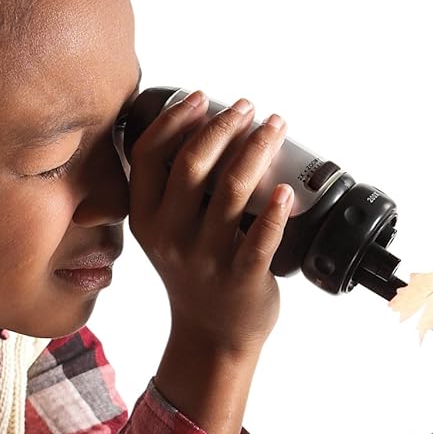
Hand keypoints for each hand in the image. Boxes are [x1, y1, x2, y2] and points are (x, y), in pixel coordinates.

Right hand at [126, 92, 289, 355]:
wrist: (212, 335)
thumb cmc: (193, 274)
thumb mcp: (162, 234)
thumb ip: (166, 190)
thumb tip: (195, 128)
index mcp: (146, 220)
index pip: (148, 156)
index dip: (174, 120)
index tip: (201, 98)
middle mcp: (170, 237)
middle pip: (191, 165)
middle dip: (221, 125)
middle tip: (247, 107)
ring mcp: (206, 259)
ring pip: (230, 190)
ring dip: (256, 149)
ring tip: (274, 126)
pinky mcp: (241, 278)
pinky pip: (260, 240)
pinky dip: (275, 212)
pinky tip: (286, 191)